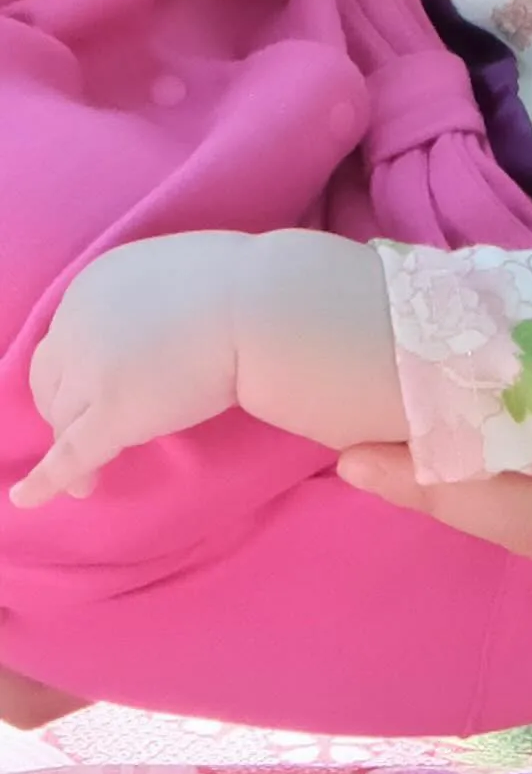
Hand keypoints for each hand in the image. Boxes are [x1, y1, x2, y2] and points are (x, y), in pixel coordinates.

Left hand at [19, 237, 243, 498]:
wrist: (263, 305)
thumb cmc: (242, 285)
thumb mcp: (172, 274)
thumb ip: (143, 302)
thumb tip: (150, 329)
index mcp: (91, 287)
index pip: (65, 341)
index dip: (76, 374)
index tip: (93, 392)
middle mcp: (77, 325)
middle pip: (51, 382)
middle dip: (63, 411)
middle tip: (92, 432)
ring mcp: (92, 371)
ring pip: (65, 422)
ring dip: (73, 450)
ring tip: (90, 480)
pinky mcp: (113, 413)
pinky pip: (70, 455)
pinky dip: (46, 481)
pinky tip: (26, 499)